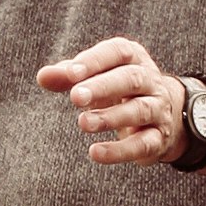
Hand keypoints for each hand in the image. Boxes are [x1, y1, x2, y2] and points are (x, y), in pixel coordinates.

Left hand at [37, 31, 188, 167]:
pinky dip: (120, 150)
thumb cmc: (118, 90)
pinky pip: (142, 144)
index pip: (118, 52)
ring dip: (110, 117)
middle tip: (75, 97)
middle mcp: (150, 81)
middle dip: (103, 87)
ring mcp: (157, 110)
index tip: (71, 73)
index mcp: (134, 59)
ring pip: (139, 110)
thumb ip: (68, 76)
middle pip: (131, 79)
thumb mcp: (95, 78)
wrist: (162, 116)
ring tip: (83, 122)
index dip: (95, 60)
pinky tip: (96, 153)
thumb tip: (42, 76)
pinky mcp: (158, 139)